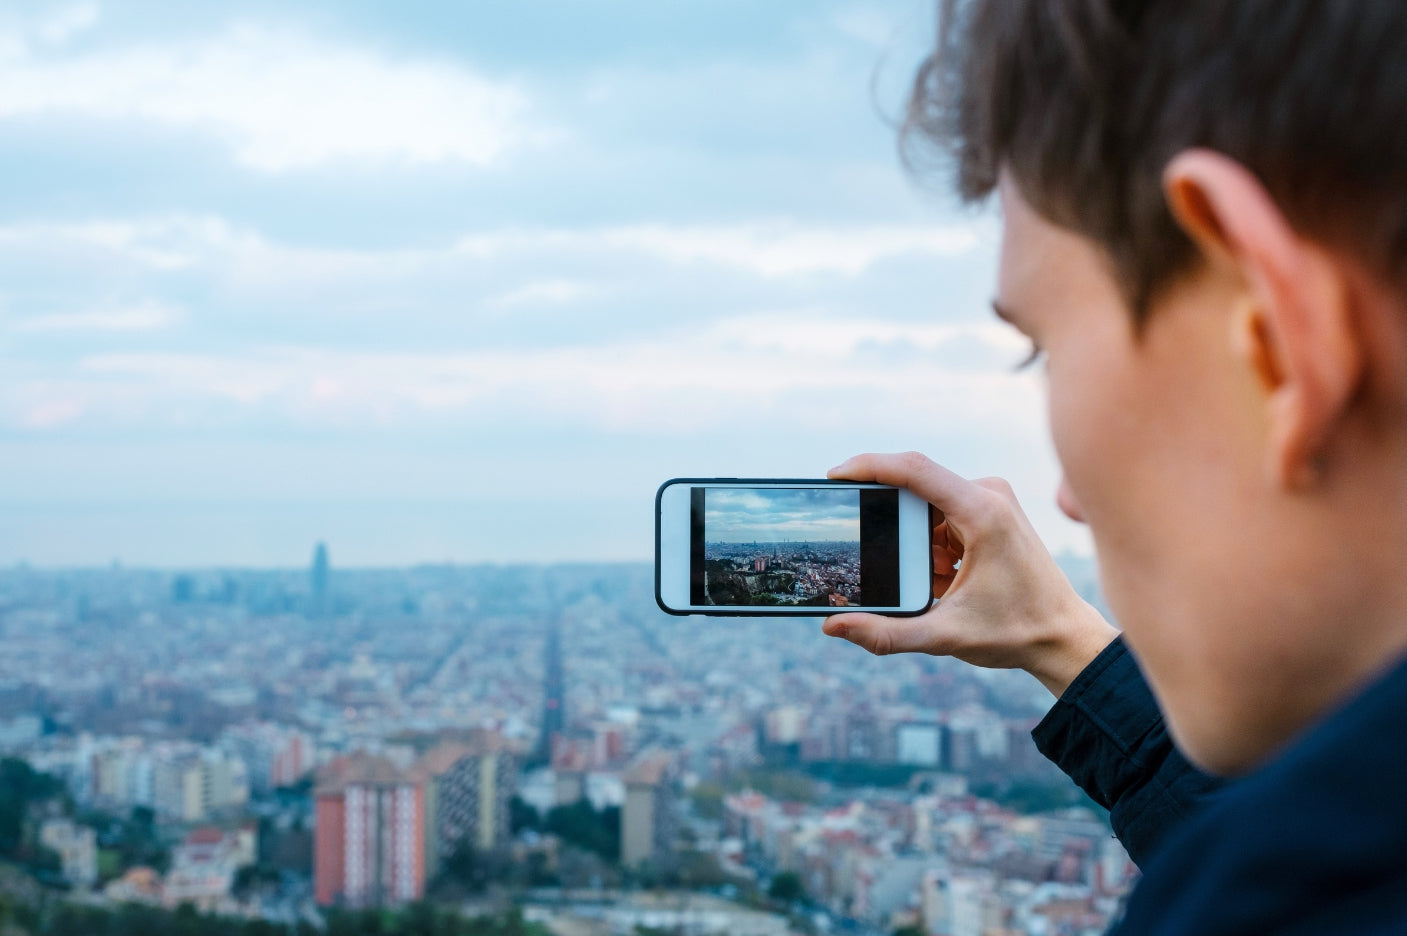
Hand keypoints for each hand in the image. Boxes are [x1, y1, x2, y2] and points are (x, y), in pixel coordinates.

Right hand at [824, 452, 1118, 696]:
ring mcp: (991, 499)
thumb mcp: (945, 636)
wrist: (1065, 637)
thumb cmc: (1016, 633)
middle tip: (907, 573)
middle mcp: (989, 494)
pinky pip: (943, 516)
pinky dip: (933, 547)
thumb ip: (885, 633)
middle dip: (897, 532)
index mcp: (982, 512)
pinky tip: (951, 580)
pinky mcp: (991, 510)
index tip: (834, 476)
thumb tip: (833, 626)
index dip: (868, 466)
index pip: (913, 469)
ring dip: (918, 545)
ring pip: (927, 507)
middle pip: (916, 492)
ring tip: (944, 586)